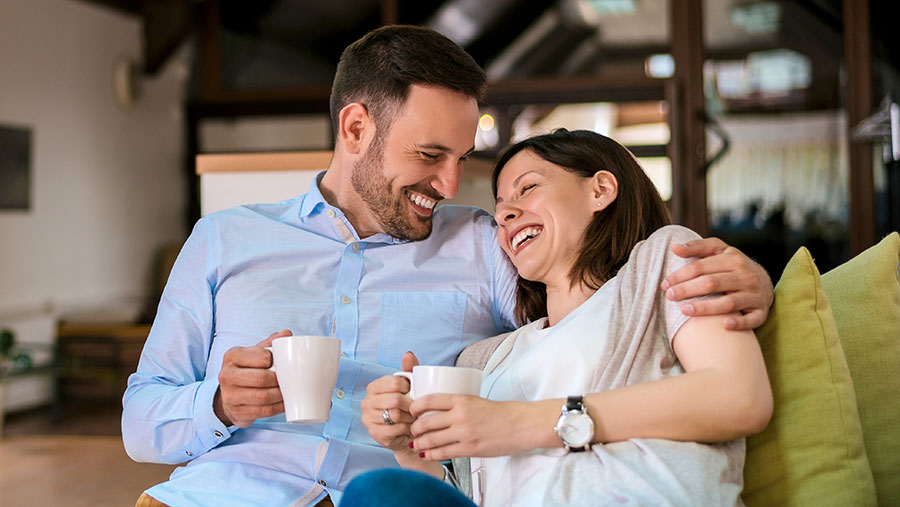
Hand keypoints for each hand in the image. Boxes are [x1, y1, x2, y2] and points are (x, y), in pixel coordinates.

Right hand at [213, 329, 289, 427]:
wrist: (229, 395)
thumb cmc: (246, 370)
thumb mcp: (254, 353)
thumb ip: (270, 343)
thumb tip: (286, 334)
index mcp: (232, 355)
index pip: (262, 356)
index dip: (277, 361)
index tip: (285, 364)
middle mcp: (227, 375)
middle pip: (261, 378)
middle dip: (280, 381)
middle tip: (291, 380)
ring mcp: (229, 396)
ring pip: (263, 397)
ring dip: (280, 395)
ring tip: (290, 391)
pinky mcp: (237, 412)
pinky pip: (263, 411)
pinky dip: (278, 408)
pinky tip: (285, 403)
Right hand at [361, 352, 418, 452]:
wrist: (405, 432)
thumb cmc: (406, 406)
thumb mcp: (408, 387)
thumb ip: (408, 370)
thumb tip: (408, 354)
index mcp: (373, 387)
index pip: (393, 383)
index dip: (408, 388)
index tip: (411, 392)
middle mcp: (367, 402)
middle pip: (395, 399)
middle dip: (410, 405)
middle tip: (415, 408)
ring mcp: (368, 419)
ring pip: (395, 415)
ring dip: (409, 417)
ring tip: (412, 417)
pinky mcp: (374, 433)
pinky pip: (395, 429)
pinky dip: (406, 428)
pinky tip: (408, 427)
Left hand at [409, 394, 531, 460]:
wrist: (520, 425)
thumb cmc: (500, 413)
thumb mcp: (475, 400)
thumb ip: (457, 404)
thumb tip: (438, 410)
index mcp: (461, 400)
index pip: (429, 400)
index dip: (415, 406)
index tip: (411, 410)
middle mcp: (460, 416)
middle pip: (426, 422)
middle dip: (414, 428)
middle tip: (412, 430)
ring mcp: (464, 433)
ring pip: (431, 439)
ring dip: (419, 443)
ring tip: (416, 443)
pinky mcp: (469, 449)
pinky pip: (443, 453)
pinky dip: (431, 454)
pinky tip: (426, 454)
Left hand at [662, 237, 773, 329]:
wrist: (764, 280)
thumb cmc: (732, 265)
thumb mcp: (719, 250)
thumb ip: (697, 248)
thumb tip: (674, 248)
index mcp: (733, 259)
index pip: (701, 267)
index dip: (681, 275)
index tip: (665, 284)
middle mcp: (745, 276)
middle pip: (712, 283)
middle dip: (688, 290)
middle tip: (669, 296)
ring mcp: (754, 295)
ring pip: (728, 302)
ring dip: (705, 308)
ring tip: (684, 310)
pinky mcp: (761, 312)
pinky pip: (752, 320)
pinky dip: (740, 322)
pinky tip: (724, 325)